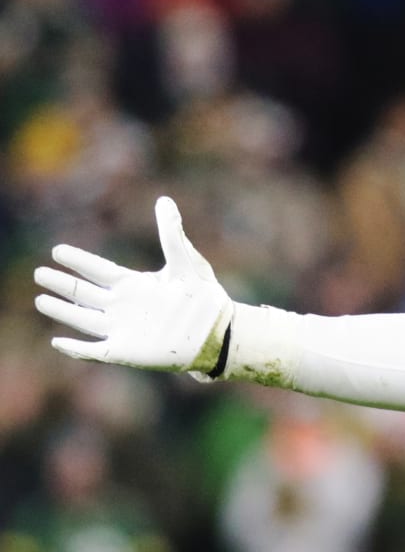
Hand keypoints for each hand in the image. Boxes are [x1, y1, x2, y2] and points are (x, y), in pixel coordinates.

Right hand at [35, 196, 231, 373]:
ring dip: (62, 311)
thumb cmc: (204, 299)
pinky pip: (94, 350)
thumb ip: (172, 234)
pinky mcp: (125, 352)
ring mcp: (121, 328)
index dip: (78, 260)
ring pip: (81, 318)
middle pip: (82, 292)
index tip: (57, 251)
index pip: (98, 269)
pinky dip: (76, 348)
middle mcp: (121, 305)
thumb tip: (164, 200)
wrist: (219, 335)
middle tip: (39, 273)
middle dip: (61, 283)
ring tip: (41, 300)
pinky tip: (58, 342)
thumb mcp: (188, 263)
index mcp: (132, 285)